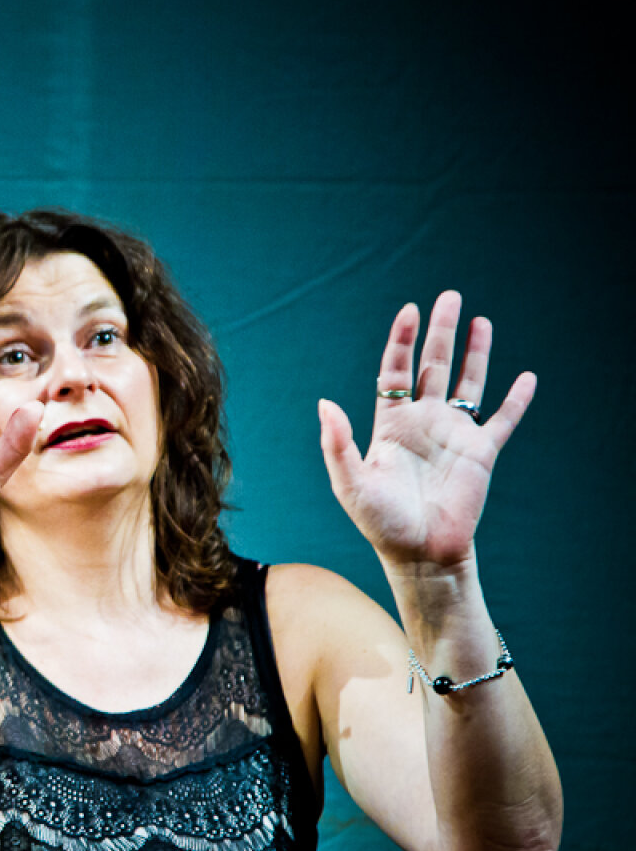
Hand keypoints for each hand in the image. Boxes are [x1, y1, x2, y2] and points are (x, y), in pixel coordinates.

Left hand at [318, 290, 534, 568]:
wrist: (419, 554)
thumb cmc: (380, 521)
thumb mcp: (350, 482)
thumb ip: (337, 442)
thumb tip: (324, 402)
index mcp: (390, 424)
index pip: (396, 371)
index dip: (402, 341)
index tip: (409, 311)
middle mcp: (423, 423)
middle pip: (434, 366)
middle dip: (441, 332)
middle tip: (449, 297)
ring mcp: (454, 436)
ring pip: (468, 384)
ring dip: (475, 353)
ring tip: (481, 320)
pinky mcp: (481, 454)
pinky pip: (503, 420)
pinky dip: (517, 399)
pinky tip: (526, 377)